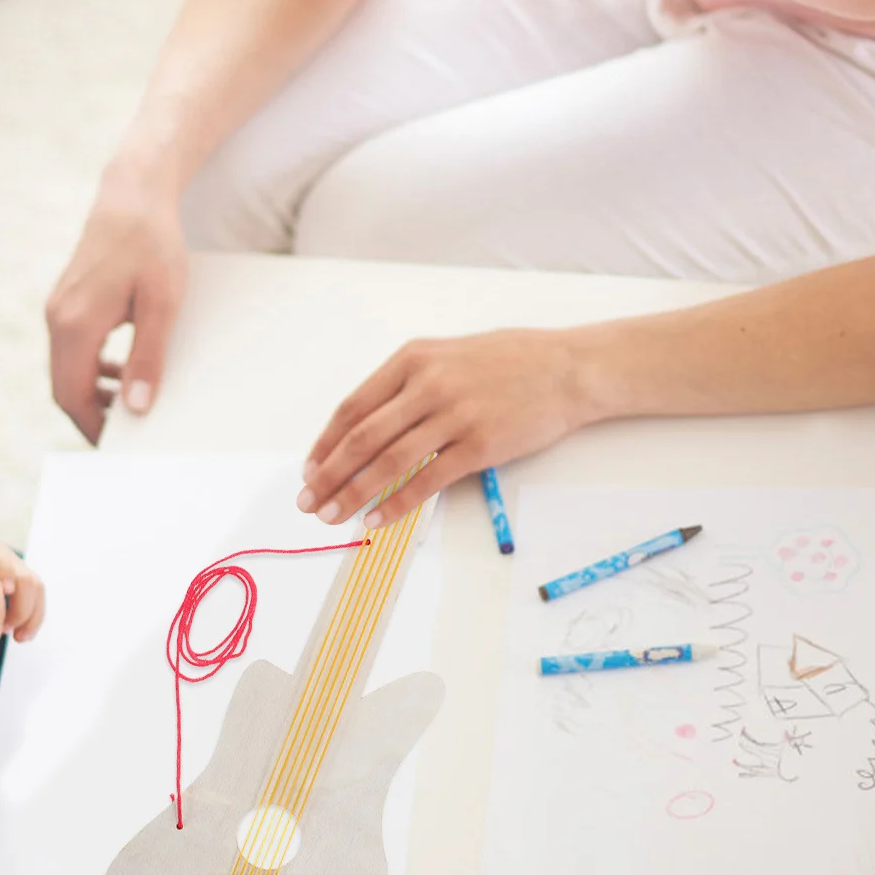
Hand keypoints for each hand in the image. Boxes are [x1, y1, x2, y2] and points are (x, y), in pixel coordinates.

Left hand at [0, 510, 45, 642]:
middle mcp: (4, 554)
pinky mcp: (19, 578)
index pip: (1, 561)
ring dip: (30, 614)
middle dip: (20, 607)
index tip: (3, 595)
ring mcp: (14, 565)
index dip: (4, 577)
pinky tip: (21, 635)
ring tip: (18, 638)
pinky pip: (35, 595)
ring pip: (35, 587)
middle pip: (25, 578)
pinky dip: (32, 616)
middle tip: (6, 630)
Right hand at [46, 165, 186, 442]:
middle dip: (92, 415)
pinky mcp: (67, 301)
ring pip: (66, 369)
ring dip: (93, 392)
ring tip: (131, 403)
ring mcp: (58, 308)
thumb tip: (139, 406)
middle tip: (128, 434)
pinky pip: (72, 348)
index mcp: (75, 324)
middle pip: (64, 387)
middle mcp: (57, 319)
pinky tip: (121, 369)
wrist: (132, 194)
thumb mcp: (161, 304)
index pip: (71, 396)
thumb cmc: (151, 244)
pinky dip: (92, 368)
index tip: (118, 447)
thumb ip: (148, 357)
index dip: (91, 428)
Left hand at [297, 329, 589, 527]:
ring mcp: (454, 414)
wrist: (566, 368)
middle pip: (362, 437)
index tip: (310, 469)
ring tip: (332, 515)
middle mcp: (427, 384)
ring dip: (354, 493)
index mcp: (412, 359)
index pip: (353, 407)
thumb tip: (365, 428)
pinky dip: (397, 503)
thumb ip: (406, 385)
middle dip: (328, 474)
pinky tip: (377, 519)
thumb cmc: (508, 361)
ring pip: (388, 461)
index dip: (325, 443)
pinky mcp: (479, 445)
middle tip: (308, 501)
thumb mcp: (446, 356)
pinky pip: (427, 480)